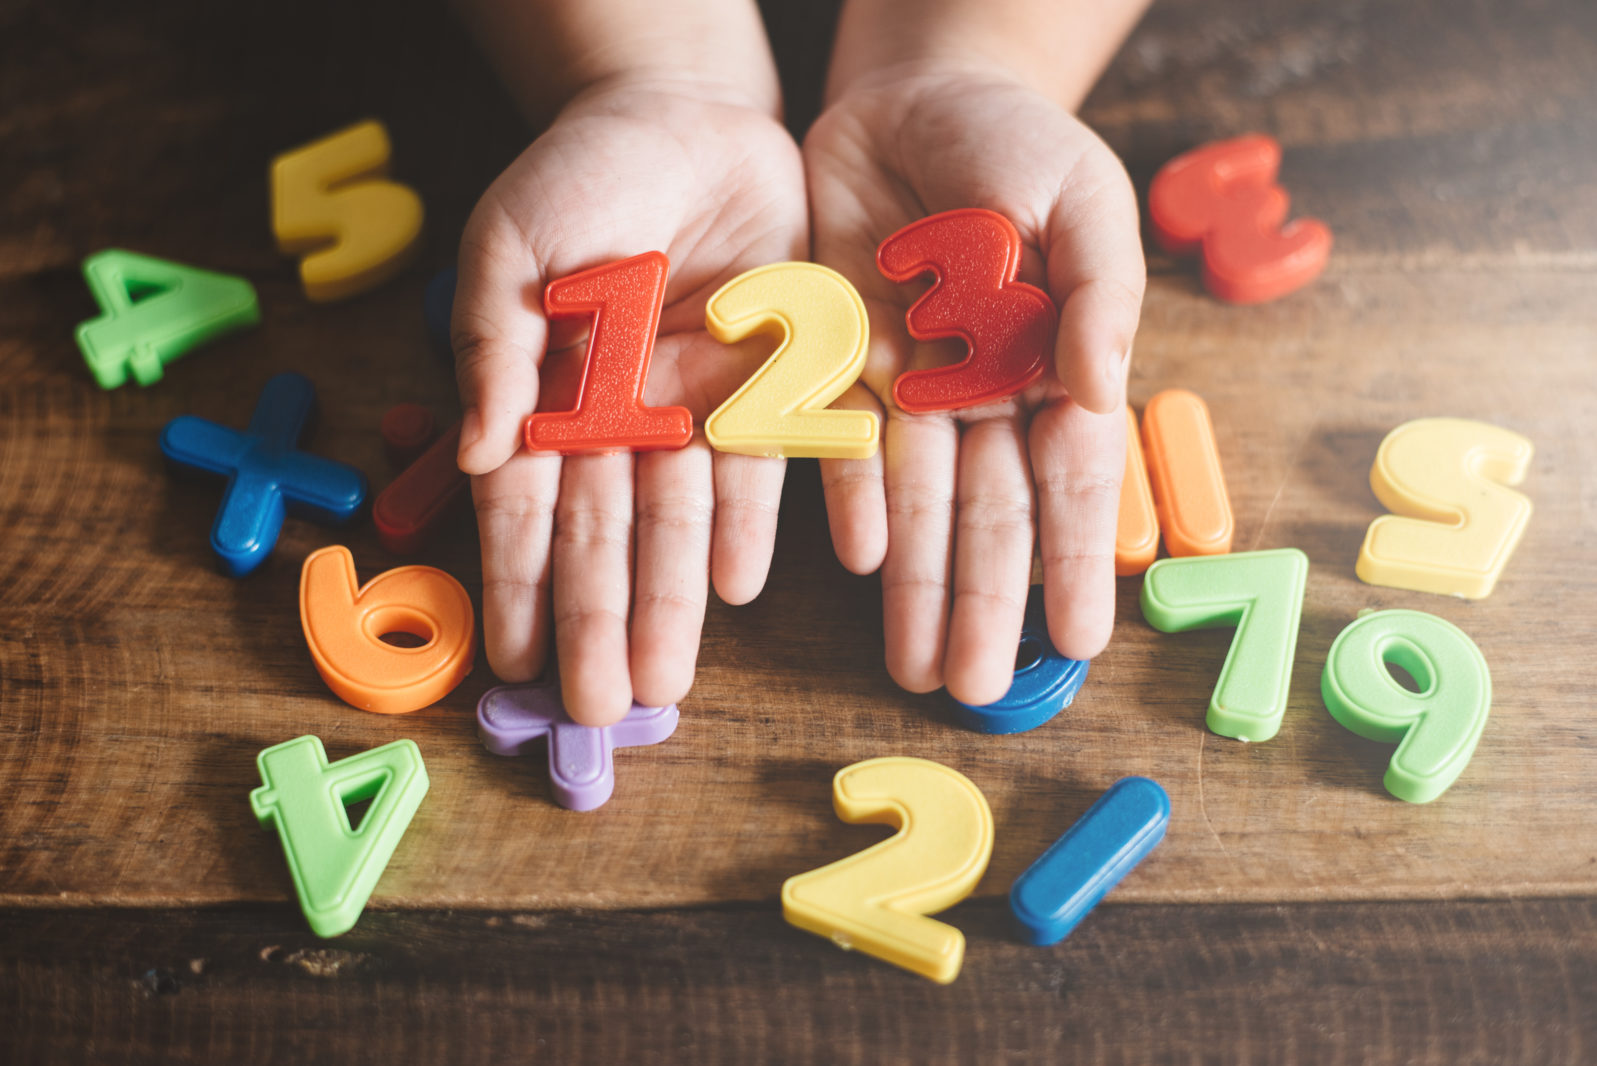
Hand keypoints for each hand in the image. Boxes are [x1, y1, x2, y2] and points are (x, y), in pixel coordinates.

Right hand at [453, 76, 805, 724]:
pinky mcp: (770, 378)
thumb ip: (491, 343)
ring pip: (682, 519)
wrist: (685, 116)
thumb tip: (478, 452)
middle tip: (595, 707)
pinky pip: (764, 462)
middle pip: (609, 535)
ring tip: (663, 680)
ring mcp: (696, 405)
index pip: (528, 508)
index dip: (520, 584)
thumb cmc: (578, 177)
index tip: (513, 662)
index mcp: (549, 394)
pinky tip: (738, 582)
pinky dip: (752, 519)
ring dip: (671, 600)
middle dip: (598, 620)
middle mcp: (623, 418)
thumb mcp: (508, 243)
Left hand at [805, 61, 1145, 706]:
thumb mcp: (1082, 198)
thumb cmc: (1018, 142)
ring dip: (922, 586)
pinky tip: (862, 564)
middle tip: (980, 690)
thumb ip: (1099, 292)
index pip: (1073, 482)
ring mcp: (913, 386)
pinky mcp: (841, 362)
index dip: (1075, 563)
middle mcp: (985, 394)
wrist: (913, 93)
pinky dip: (852, 503)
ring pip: (919, 504)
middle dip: (987, 603)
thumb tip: (1106, 394)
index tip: (1081, 645)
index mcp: (1057, 365)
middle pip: (990, 515)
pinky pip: (845, 447)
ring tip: (920, 667)